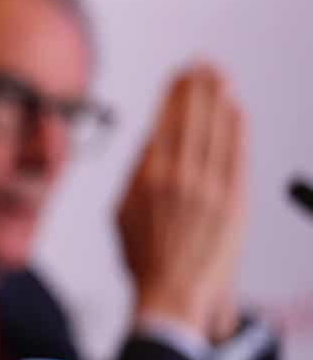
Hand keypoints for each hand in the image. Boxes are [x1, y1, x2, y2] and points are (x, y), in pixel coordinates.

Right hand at [116, 63, 247, 339]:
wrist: (171, 295)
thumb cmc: (145, 261)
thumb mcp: (122, 215)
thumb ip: (136, 177)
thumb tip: (150, 145)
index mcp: (147, 180)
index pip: (163, 125)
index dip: (172, 97)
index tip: (178, 76)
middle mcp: (178, 178)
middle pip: (190, 120)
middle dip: (196, 88)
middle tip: (203, 63)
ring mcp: (207, 189)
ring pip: (214, 131)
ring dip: (217, 99)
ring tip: (219, 76)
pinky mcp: (232, 202)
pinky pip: (236, 155)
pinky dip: (237, 129)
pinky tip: (237, 109)